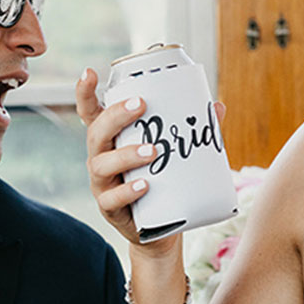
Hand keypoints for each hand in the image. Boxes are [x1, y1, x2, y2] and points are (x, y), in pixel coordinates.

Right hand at [74, 67, 224, 253]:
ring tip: (152, 151)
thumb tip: (218, 107)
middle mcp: (101, 158)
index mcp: (112, 140)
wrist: (162, 231)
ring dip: (125, 155)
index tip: (89, 72)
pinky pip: (112, 199)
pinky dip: (128, 190)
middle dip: (116, 116)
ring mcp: (103, 184)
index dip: (85, 93)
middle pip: (96, 133)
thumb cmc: (164, 183)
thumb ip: (193, 133)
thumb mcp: (176, 156)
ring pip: (101, 165)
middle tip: (141, 105)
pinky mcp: (110, 209)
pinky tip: (145, 185)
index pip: (91, 113)